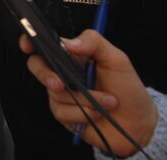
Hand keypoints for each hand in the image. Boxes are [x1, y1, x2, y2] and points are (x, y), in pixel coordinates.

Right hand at [20, 30, 157, 156]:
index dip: (31, 43)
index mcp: (73, 57)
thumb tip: (70, 42)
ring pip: (54, 93)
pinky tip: (97, 113)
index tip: (28, 44)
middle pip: (37, 67)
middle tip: (61, 83)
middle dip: (46, 75)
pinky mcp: (66, 115)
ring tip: (105, 101)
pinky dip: (82, 113)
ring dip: (83, 100)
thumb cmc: (129, 90)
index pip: (46, 45)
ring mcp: (63, 95)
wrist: (138, 124)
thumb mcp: (117, 60)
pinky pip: (62, 112)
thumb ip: (94, 43)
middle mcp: (64, 74)